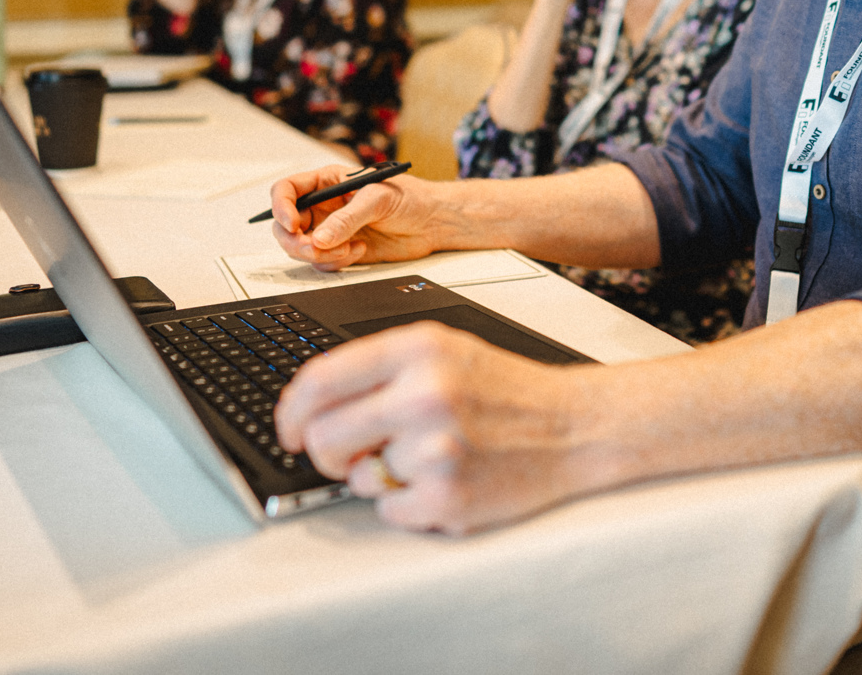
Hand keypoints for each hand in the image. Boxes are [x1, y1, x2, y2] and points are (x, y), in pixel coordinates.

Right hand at [269, 165, 440, 269]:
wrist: (432, 222)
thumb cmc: (410, 198)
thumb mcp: (378, 199)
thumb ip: (347, 218)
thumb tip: (319, 238)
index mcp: (327, 182)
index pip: (287, 190)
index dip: (281, 207)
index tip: (291, 224)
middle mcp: (323, 206)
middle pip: (286, 226)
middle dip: (296, 241)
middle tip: (315, 248)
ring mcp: (330, 230)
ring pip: (300, 248)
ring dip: (319, 255)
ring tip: (349, 248)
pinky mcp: (340, 251)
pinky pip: (321, 263)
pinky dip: (335, 262)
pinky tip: (360, 251)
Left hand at [273, 320, 589, 532]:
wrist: (574, 426)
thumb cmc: (506, 390)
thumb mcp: (446, 349)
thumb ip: (380, 367)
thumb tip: (310, 405)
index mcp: (419, 349)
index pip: (320, 380)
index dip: (290, 411)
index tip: (287, 428)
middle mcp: (425, 394)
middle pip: (324, 437)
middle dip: (327, 452)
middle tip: (348, 454)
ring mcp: (437, 450)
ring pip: (359, 478)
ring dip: (380, 476)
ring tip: (426, 458)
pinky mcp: (448, 498)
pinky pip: (389, 511)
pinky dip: (409, 504)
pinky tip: (444, 480)